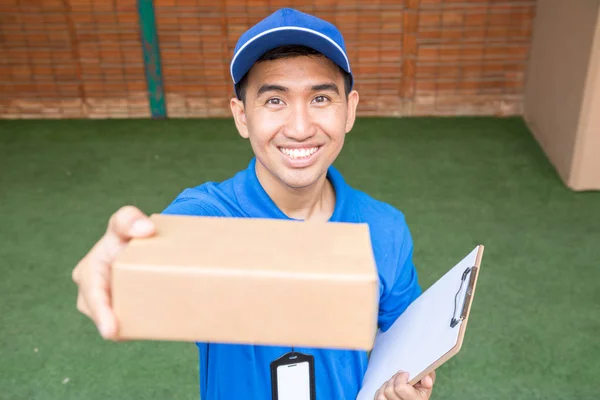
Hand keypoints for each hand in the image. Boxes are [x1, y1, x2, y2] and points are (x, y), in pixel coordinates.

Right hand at [72, 206, 154, 339]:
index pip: (94, 297)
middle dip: (119, 326)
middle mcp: (93, 294)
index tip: (112, 331)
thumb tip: (146, 230)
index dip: (101, 314)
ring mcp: (108, 307)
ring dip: (133, 328)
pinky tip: (157, 328)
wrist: (142, 245)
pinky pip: (131, 327)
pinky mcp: (123, 314)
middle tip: (136, 332)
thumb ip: (129, 219)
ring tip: (151, 329)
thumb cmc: (128, 232)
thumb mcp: (125, 222)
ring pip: (120, 325)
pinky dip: (142, 328)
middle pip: (106, 316)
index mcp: (89, 273)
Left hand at [374, 370, 435, 399]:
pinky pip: (377, 398)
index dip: (401, 377)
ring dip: (386, 385)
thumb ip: (428, 378)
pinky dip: (381, 391)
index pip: (400, 388)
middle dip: (393, 379)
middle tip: (399, 377)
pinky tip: (388, 389)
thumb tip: (426, 379)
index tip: (406, 374)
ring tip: (394, 383)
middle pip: (389, 390)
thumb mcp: (426, 385)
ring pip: (381, 395)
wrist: (414, 399)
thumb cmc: (419, 391)